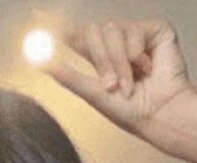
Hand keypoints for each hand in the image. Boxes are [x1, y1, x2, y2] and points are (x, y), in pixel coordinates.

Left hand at [31, 10, 196, 134]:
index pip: (75, 35)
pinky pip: (136, 30)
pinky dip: (138, 53)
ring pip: (113, 30)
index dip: (57, 24)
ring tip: (132, 84)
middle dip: (100, 60)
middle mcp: (116, 44)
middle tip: (111, 86)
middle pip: (93, 32)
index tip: (35, 14)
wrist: (161, 115)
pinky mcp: (156, 31)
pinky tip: (150, 68)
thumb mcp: (94, 94)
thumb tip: (40, 62)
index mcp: (100, 58)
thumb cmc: (132, 112)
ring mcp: (136, 35)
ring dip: (120, 62)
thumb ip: (68, 76)